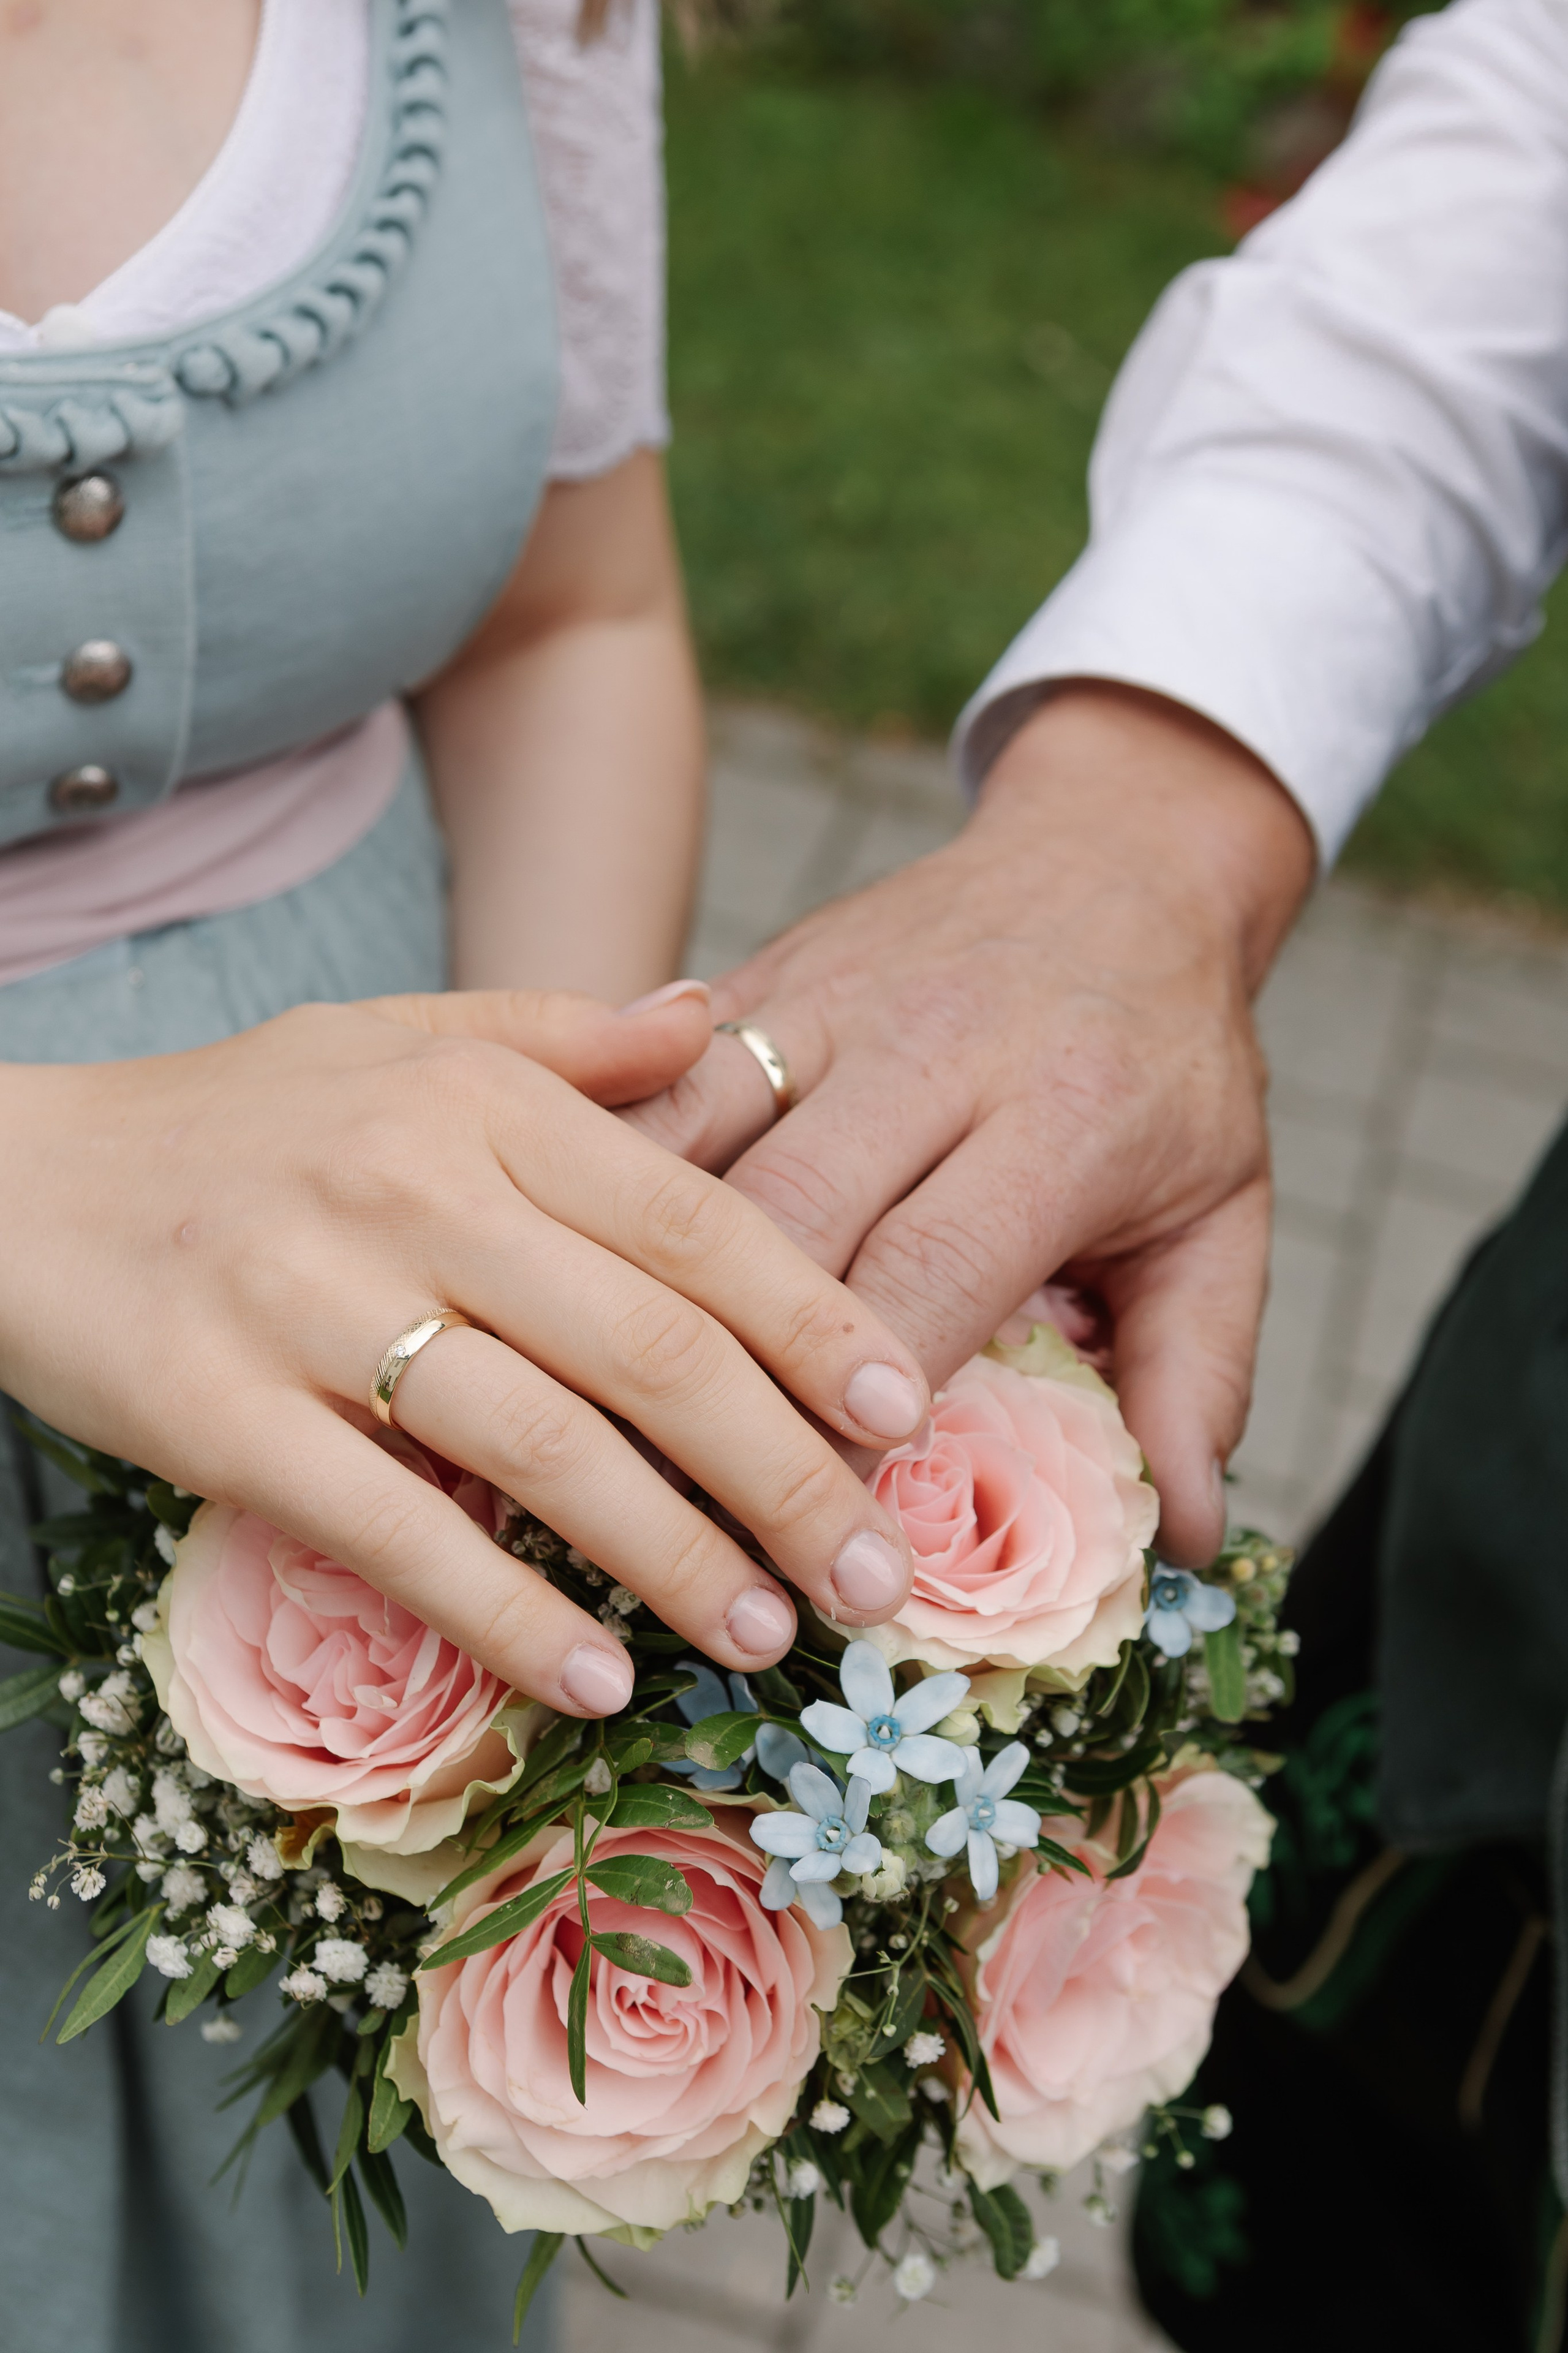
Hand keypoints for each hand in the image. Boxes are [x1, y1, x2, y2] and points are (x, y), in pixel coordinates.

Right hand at [0, 985, 930, 1711]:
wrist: (11, 1177)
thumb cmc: (235, 1119)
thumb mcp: (397, 1036)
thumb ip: (563, 1035)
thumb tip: (711, 1023)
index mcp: (477, 1100)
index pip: (694, 1218)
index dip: (812, 1324)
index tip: (903, 1416)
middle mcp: (410, 1190)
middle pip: (649, 1349)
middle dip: (784, 1474)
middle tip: (874, 1573)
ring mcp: (309, 1303)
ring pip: (542, 1446)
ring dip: (673, 1558)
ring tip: (767, 1635)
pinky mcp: (218, 1412)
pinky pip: (394, 1528)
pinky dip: (505, 1612)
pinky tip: (594, 1679)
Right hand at [624, 685, 1315, 1564]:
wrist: (1118, 855)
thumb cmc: (1168, 1061)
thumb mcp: (1224, 1211)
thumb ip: (1198, 1372)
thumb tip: (1181, 1532)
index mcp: (1058, 1115)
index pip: (929, 1271)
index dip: (853, 1411)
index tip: (804, 1530)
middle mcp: (927, 1049)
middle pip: (783, 1215)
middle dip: (723, 1365)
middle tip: (677, 1497)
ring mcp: (819, 1001)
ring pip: (685, 1143)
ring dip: (629, 1273)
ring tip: (585, 1399)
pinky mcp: (748, 978)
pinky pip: (646, 1082)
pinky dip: (597, 1178)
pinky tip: (552, 1267)